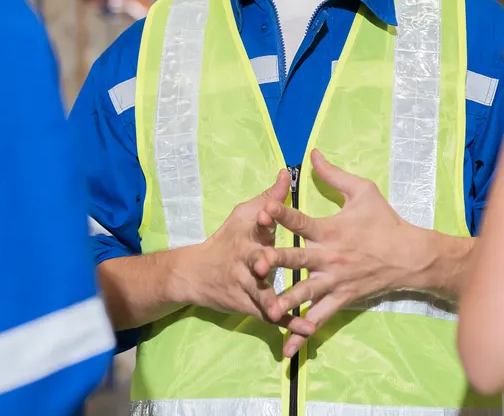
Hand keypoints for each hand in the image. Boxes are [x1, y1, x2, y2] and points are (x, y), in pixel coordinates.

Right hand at [183, 169, 304, 328]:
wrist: (196, 274)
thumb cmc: (228, 239)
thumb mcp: (245, 214)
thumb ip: (270, 197)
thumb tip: (284, 173)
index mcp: (247, 234)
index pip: (254, 224)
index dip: (262, 219)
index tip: (267, 214)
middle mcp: (245, 260)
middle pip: (253, 260)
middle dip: (260, 262)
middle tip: (266, 265)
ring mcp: (246, 285)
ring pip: (260, 293)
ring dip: (271, 301)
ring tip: (286, 310)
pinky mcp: (250, 305)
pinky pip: (271, 315)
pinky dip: (289, 324)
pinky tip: (308, 330)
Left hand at [250, 150, 424, 357]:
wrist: (410, 256)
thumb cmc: (385, 220)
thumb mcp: (363, 191)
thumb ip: (333, 174)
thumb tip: (311, 153)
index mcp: (331, 230)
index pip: (302, 220)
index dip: (282, 213)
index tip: (263, 208)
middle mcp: (330, 257)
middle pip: (298, 259)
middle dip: (277, 261)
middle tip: (257, 263)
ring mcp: (335, 282)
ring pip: (306, 293)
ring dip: (286, 300)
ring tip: (267, 309)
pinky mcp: (341, 300)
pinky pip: (318, 319)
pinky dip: (302, 334)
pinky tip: (285, 347)